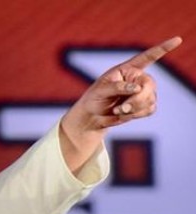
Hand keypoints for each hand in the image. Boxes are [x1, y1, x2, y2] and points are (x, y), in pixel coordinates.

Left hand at [59, 36, 182, 173]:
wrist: (93, 117)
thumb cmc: (94, 99)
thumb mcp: (100, 91)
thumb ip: (117, 87)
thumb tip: (137, 88)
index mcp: (127, 69)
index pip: (147, 57)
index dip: (163, 48)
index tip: (177, 40)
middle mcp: (138, 78)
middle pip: (149, 85)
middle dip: (137, 99)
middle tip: (122, 108)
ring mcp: (143, 92)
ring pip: (150, 99)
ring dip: (134, 108)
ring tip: (118, 110)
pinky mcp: (145, 105)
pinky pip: (149, 109)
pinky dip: (137, 114)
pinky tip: (125, 114)